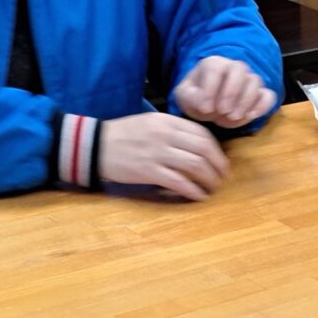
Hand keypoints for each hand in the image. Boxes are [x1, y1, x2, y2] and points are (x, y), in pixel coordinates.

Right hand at [97, 113, 228, 200]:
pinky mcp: (149, 171)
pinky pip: (179, 182)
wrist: (94, 145)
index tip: (219, 161)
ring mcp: (157, 152)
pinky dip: (193, 191)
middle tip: (222, 177)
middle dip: (218, 165)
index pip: (202, 133)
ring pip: (196, 166)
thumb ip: (173, 130)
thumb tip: (197, 146)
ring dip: (209, 180)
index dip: (216, 150)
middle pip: (204, 149)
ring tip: (212, 188)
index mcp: (166, 121)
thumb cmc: (123, 135)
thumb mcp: (150, 123)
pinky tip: (199, 196)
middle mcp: (165, 134)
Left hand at [174, 56, 276, 128]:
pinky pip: (268, 96)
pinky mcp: (260, 95)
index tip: (205, 108)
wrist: (208, 106)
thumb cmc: (196, 98)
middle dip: (231, 92)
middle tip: (222, 111)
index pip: (215, 68)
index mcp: (213, 64)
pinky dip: (263, 105)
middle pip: (240, 69)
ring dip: (245, 101)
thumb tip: (206, 106)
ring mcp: (249, 81)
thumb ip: (190, 98)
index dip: (211, 88)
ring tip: (233, 117)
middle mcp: (234, 68)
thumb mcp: (185, 97)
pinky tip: (251, 116)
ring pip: (255, 81)